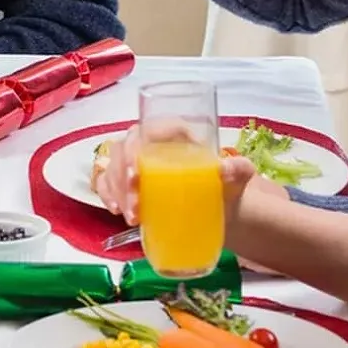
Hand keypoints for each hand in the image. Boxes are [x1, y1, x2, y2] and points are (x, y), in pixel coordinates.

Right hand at [93, 123, 283, 227]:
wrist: (222, 206)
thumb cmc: (226, 183)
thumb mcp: (238, 175)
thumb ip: (239, 169)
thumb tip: (224, 169)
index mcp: (173, 132)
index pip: (145, 130)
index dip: (134, 149)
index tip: (137, 174)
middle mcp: (150, 143)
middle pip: (124, 150)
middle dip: (122, 177)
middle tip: (135, 206)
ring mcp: (138, 163)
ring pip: (114, 167)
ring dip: (116, 191)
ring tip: (132, 217)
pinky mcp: (131, 183)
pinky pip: (108, 182)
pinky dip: (107, 194)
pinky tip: (115, 210)